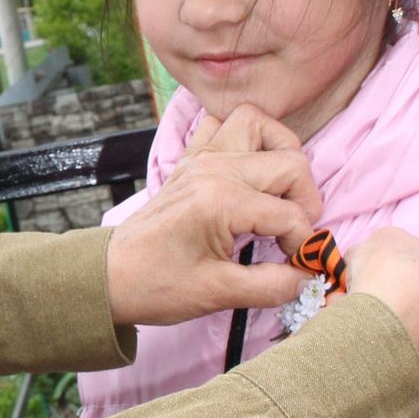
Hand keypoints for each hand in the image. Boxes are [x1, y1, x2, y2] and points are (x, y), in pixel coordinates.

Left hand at [105, 105, 321, 330]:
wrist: (111, 275)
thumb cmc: (156, 284)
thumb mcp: (218, 294)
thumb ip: (271, 286)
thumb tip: (307, 276)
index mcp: (221, 200)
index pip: (291, 214)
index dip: (305, 244)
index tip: (298, 266)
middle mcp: (214, 168)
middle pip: (290, 161)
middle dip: (304, 199)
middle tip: (293, 234)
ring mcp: (201, 157)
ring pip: (260, 124)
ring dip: (281, 154)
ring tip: (281, 193)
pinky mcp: (192, 158)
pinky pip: (223, 123)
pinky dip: (245, 138)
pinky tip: (249, 173)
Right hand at [345, 228, 418, 401]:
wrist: (380, 338)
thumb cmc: (384, 280)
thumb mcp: (380, 240)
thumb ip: (392, 245)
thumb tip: (383, 259)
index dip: (412, 263)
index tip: (389, 272)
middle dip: (418, 299)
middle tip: (384, 302)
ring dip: (416, 332)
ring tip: (379, 333)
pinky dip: (408, 363)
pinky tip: (385, 358)